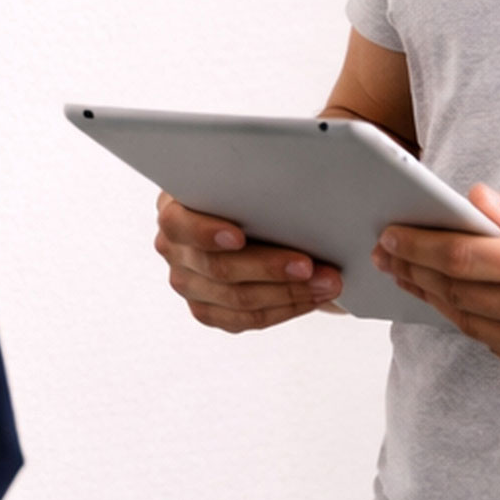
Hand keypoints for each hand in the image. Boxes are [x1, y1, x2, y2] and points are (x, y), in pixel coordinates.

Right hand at [154, 192, 342, 332]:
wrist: (244, 218)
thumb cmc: (243, 194)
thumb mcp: (237, 180)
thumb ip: (246, 183)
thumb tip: (285, 186)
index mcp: (174, 210)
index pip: (180, 225)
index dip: (207, 233)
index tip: (239, 237)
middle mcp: (174, 250)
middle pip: (219, 268)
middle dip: (269, 267)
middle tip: (308, 265)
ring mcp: (188, 284)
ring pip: (237, 300)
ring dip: (288, 293)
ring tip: (326, 283)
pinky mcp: (207, 310)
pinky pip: (245, 319)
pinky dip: (284, 309)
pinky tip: (311, 298)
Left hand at [375, 185, 499, 386]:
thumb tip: (471, 200)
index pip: (463, 258)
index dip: (419, 245)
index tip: (391, 232)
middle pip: (458, 294)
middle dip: (415, 270)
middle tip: (386, 252)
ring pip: (471, 324)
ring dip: (434, 299)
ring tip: (408, 275)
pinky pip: (495, 346)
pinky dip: (470, 321)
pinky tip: (452, 301)